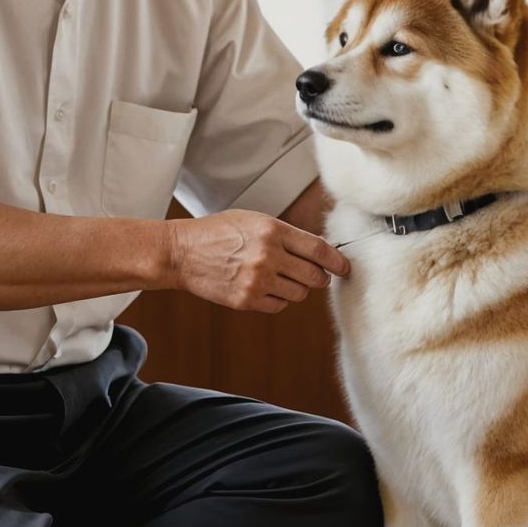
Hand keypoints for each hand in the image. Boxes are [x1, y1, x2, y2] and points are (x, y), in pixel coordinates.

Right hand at [164, 209, 350, 313]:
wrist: (182, 252)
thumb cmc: (219, 232)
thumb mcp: (254, 221)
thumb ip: (285, 235)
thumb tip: (317, 251)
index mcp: (273, 230)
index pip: (319, 250)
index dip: (337, 261)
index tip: (345, 268)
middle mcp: (268, 255)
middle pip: (315, 276)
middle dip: (319, 277)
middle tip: (313, 274)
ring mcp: (257, 280)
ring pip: (299, 294)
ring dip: (296, 288)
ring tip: (279, 277)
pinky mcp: (246, 300)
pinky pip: (279, 305)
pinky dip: (278, 299)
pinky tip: (265, 287)